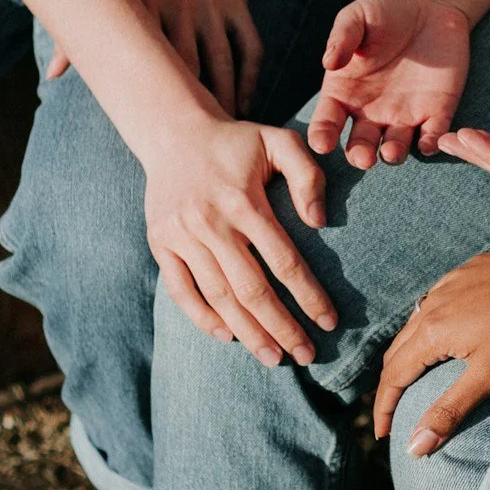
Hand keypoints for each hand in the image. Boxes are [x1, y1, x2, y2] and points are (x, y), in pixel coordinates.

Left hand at [49, 0, 260, 116]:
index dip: (154, 101)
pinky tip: (245, 100)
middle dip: (194, 108)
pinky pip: (251, 46)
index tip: (153, 135)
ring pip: (224, 62)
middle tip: (192, 144)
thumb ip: (77, 32)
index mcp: (144, 7)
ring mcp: (212, 7)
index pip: (148, 62)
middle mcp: (180, 8)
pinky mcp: (238, 4)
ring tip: (222, 131)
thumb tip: (51, 75)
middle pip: (190, 68)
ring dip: (226, 98)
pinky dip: (250, 77)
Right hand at [144, 117, 336, 365]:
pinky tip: (227, 336)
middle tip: (306, 355)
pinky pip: (180, 290)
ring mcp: (181, 235)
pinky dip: (202, 317)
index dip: (309, 296)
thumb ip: (308, 176)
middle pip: (251, 289)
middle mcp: (211, 222)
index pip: (284, 261)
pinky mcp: (161, 243)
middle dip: (282, 327)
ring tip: (273, 357)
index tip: (329, 322)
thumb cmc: (237, 142)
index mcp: (244, 200)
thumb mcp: (280, 141)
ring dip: (248, 332)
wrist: (174, 133)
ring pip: (218, 296)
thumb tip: (319, 223)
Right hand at [307, 0, 474, 169]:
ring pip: (395, 147)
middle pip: (360, 144)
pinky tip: (428, 143)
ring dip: (392, 154)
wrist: (429, 5)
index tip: (322, 144)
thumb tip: (329, 62)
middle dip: (359, 155)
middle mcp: (371, 111)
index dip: (322, 135)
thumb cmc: (384, 11)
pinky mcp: (436, 111)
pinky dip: (431, 144)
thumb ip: (342, 38)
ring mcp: (404, 115)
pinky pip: (432, 135)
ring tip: (391, 152)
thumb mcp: (358, 17)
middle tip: (363, 157)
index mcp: (345, 92)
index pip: (328, 121)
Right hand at [372, 244, 489, 452]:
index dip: (384, 407)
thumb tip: (413, 447)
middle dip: (392, 382)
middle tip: (393, 410)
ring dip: (411, 350)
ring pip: (419, 320)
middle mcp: (435, 301)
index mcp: (434, 329)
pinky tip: (449, 329)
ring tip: (416, 374)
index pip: (394, 374)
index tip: (381, 435)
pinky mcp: (474, 268)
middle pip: (399, 347)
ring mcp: (454, 280)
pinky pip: (441, 298)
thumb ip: (450, 410)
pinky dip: (434, 322)